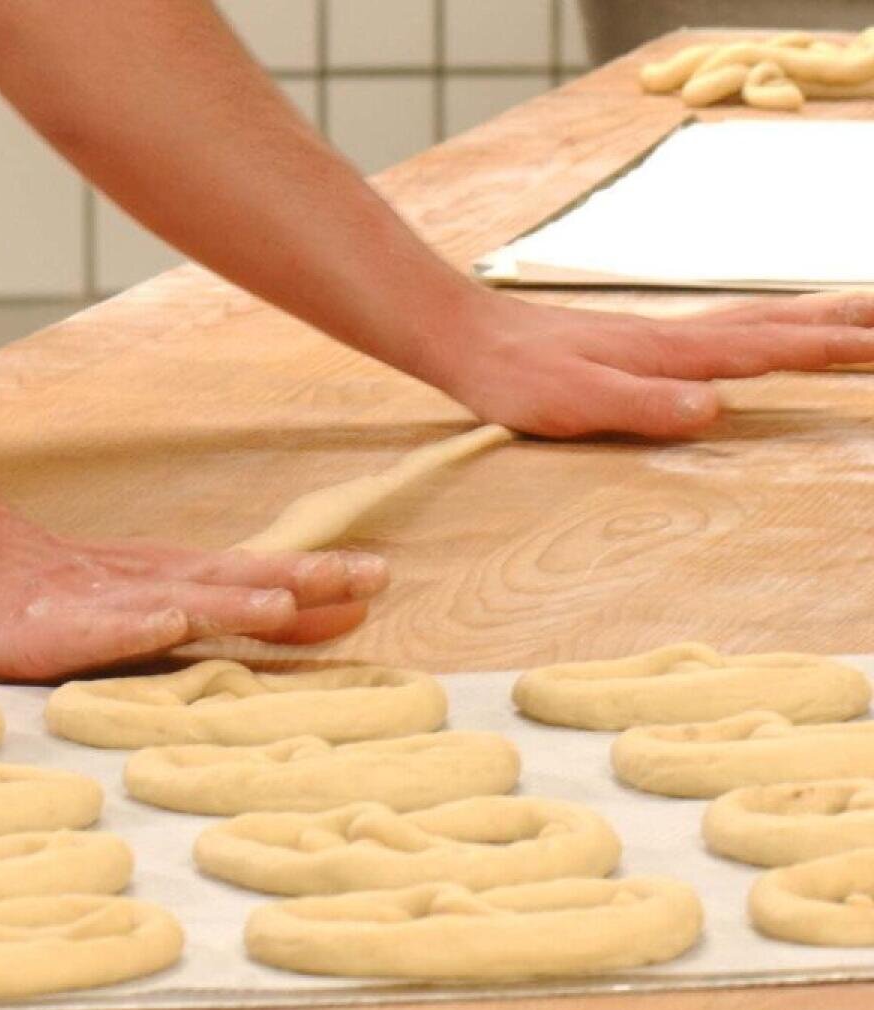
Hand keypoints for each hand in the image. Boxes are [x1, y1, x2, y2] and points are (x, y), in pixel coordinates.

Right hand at [0, 519, 388, 679]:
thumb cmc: (63, 596)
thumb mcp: (163, 601)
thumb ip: (246, 613)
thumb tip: (338, 614)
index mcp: (178, 581)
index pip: (257, 577)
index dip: (318, 579)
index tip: (380, 579)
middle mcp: (152, 586)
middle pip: (234, 580)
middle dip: (299, 580)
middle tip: (365, 578)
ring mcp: (104, 605)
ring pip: (178, 600)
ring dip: (232, 601)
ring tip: (280, 603)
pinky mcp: (56, 630)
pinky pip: (101, 628)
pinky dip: (136, 622)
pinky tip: (168, 619)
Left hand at [415, 291, 873, 438]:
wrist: (465, 337)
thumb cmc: (513, 376)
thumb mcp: (573, 403)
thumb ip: (642, 406)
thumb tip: (713, 408)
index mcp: (668, 354)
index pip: (764, 349)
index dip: (826, 350)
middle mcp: (673, 338)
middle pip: (774, 323)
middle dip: (840, 322)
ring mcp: (657, 337)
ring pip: (752, 320)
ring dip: (809, 315)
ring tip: (860, 311)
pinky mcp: (637, 344)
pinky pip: (722, 329)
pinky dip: (762, 324)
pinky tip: (760, 331)